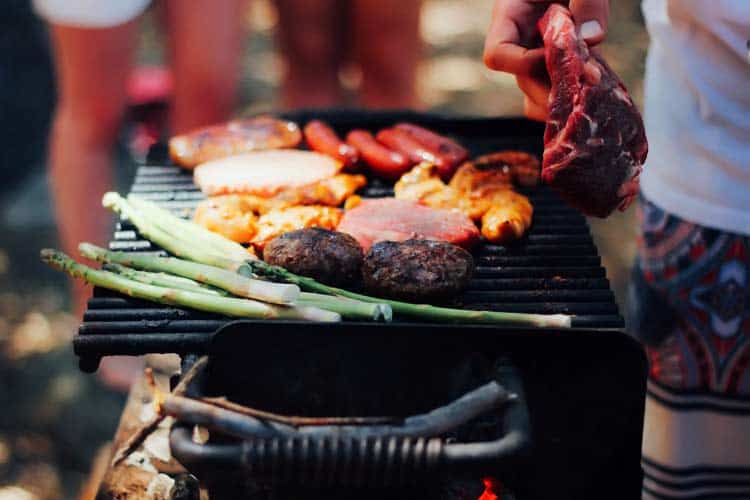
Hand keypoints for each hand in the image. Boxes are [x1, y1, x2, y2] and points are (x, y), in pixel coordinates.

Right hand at [483, 0, 608, 120]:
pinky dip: (579, 96)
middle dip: (554, 88)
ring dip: (565, 99)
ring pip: (539, 93)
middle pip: (524, 81)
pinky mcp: (560, 61)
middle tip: (590, 85)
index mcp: (511, 15)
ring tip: (596, 91)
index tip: (556, 54)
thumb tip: (592, 39)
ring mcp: (539, 53)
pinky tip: (603, 86)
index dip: (523, 63)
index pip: (498, 55)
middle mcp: (522, 40)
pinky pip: (559, 90)